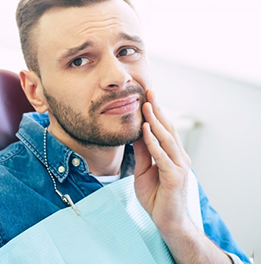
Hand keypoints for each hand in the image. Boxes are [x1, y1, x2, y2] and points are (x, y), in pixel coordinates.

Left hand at [133, 90, 191, 235]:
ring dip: (156, 121)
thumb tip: (135, 133)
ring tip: (147, 105)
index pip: (165, 129)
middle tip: (149, 92)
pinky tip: (147, 130)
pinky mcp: (175, 178)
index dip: (157, 113)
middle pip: (168, 129)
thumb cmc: (156, 196)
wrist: (167, 222)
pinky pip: (162, 156)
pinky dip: (154, 142)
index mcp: (173, 155)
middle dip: (158, 110)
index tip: (148, 97)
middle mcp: (179, 158)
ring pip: (167, 139)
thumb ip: (141, 152)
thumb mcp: (143, 170)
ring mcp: (179, 167)